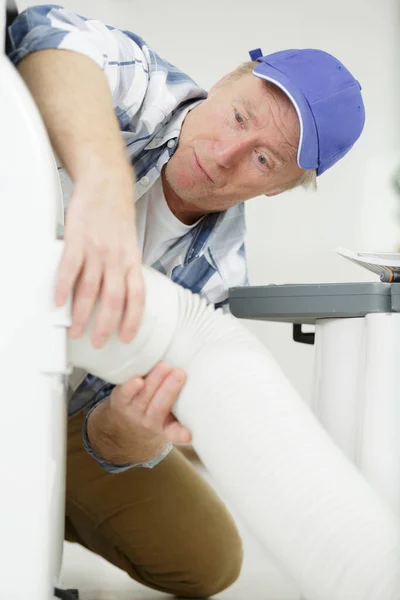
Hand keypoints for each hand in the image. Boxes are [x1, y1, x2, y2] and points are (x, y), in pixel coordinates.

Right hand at [54, 176, 143, 348]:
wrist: (106, 185)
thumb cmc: (117, 217)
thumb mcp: (130, 245)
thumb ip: (125, 269)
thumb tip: (120, 294)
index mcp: (132, 261)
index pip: (137, 297)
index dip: (133, 319)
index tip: (126, 337)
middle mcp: (117, 258)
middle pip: (114, 298)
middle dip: (106, 325)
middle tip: (98, 342)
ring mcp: (98, 249)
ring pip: (91, 288)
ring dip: (82, 313)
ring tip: (75, 329)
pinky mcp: (78, 240)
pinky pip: (70, 268)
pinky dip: (64, 286)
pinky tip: (59, 301)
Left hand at [110, 362, 190, 445]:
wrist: (126, 419)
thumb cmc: (158, 407)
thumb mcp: (172, 413)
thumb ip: (184, 401)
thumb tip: (201, 375)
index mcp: (167, 427)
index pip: (175, 433)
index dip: (181, 434)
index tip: (188, 435)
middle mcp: (150, 421)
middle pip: (160, 407)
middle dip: (170, 389)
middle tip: (180, 373)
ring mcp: (134, 410)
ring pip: (145, 396)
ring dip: (155, 380)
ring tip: (165, 366)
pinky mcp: (121, 399)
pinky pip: (125, 394)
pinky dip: (131, 387)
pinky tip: (138, 379)